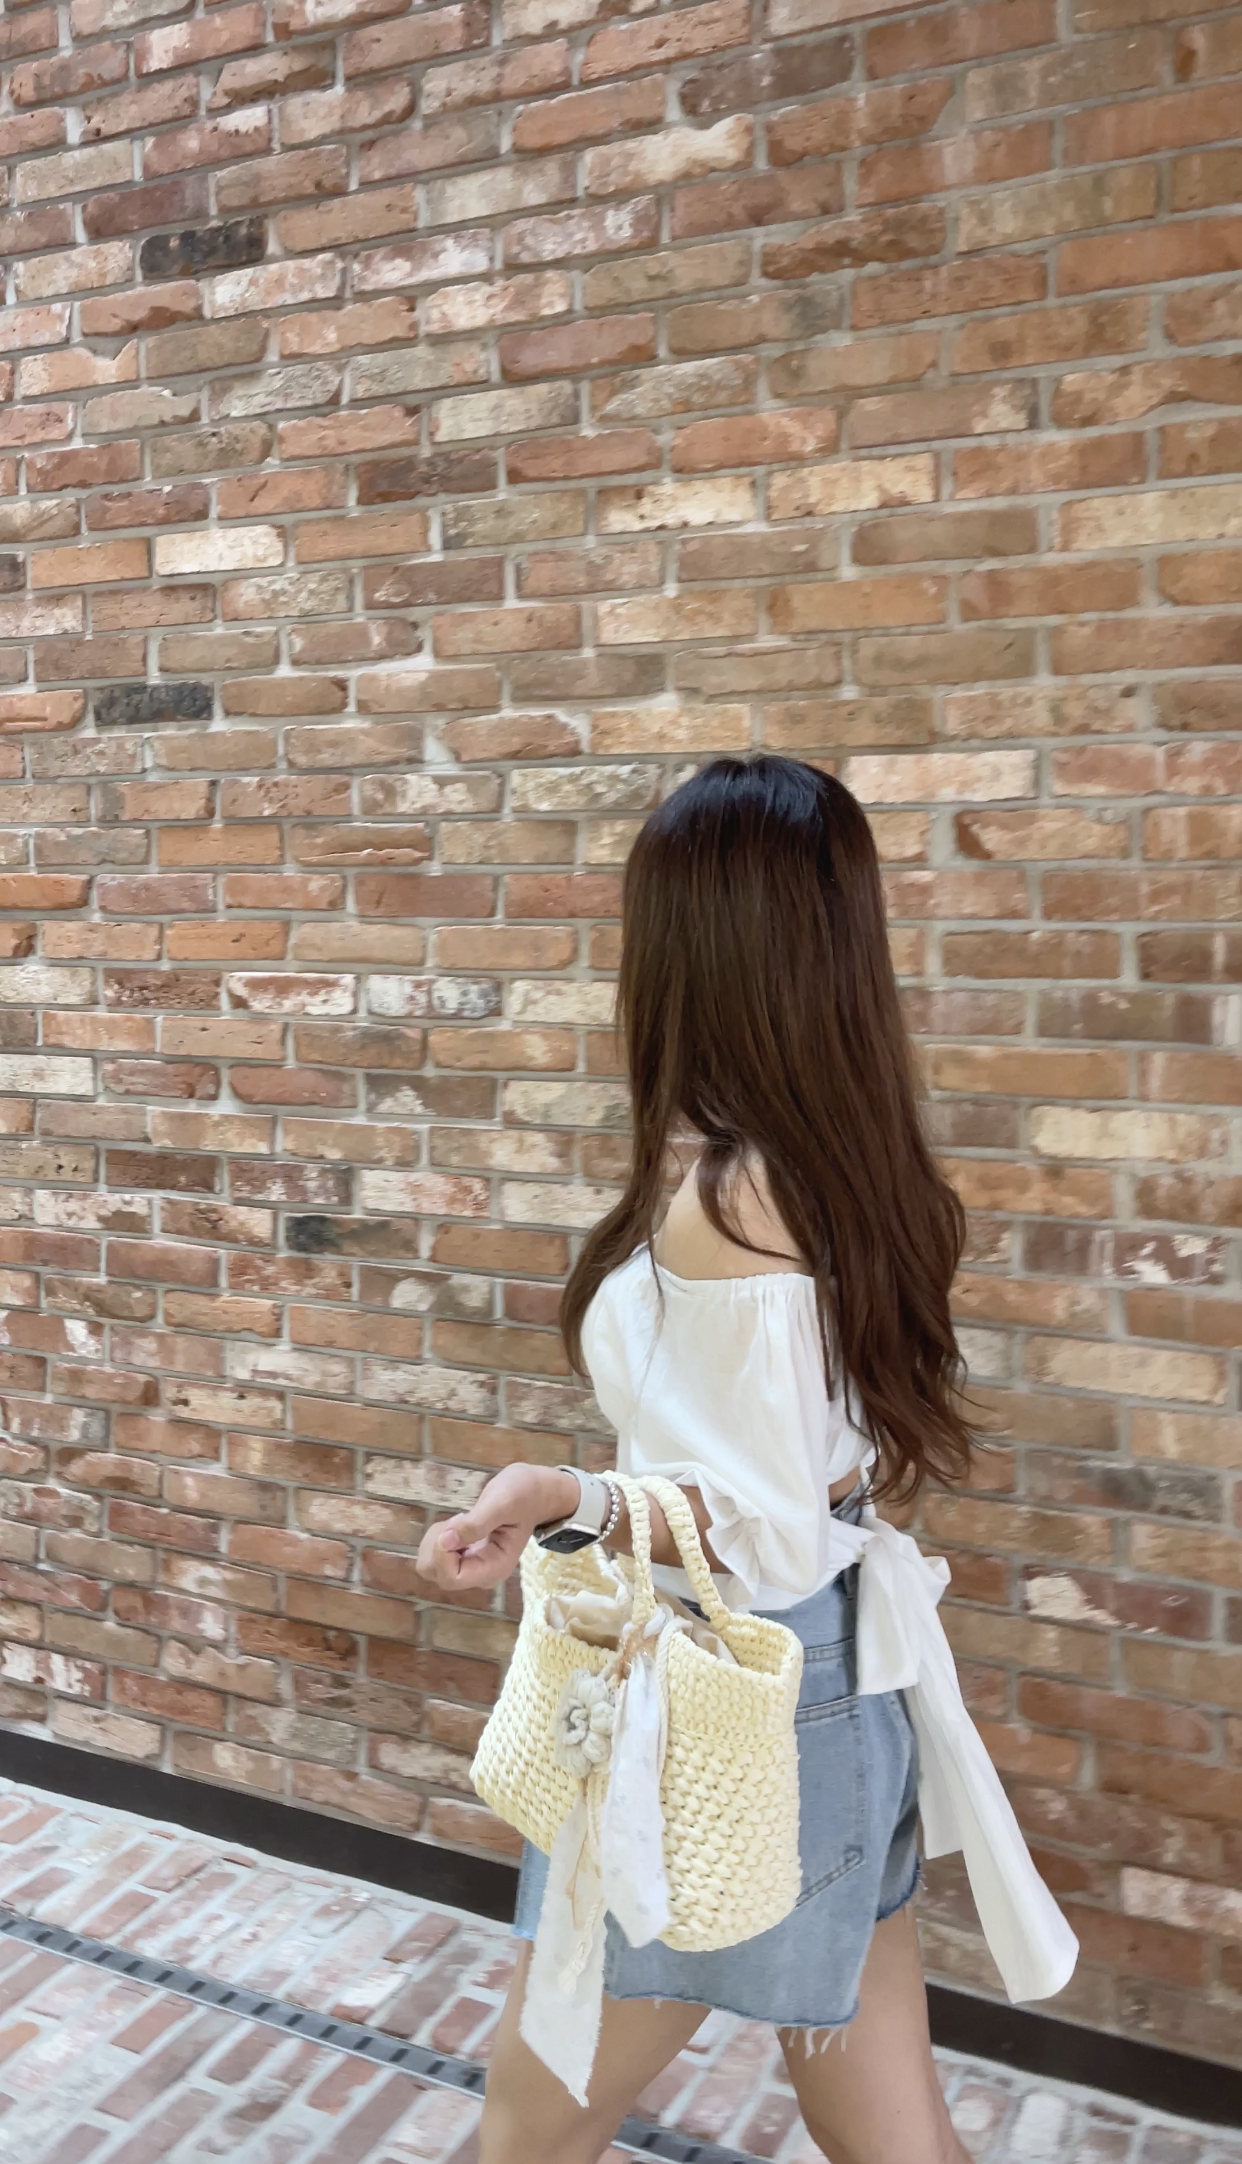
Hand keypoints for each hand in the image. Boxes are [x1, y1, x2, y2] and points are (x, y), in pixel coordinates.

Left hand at [415, 1463, 577, 1591]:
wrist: (536, 1492)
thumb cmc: (524, 1494)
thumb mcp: (502, 1502)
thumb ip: (476, 1524)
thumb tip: (445, 1542)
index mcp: (494, 1568)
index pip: (451, 1578)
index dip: (442, 1554)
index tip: (454, 1524)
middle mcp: (480, 1574)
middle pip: (435, 1573)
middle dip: (438, 1544)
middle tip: (461, 1518)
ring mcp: (471, 1567)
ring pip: (431, 1564)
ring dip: (437, 1537)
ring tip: (463, 1519)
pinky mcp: (464, 1557)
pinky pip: (436, 1554)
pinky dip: (439, 1535)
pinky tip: (460, 1522)